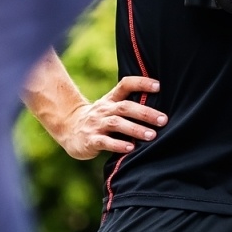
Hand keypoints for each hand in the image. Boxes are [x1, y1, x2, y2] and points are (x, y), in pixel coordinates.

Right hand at [52, 75, 167, 160]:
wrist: (68, 129)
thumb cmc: (99, 119)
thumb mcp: (110, 108)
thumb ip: (129, 107)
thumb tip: (159, 109)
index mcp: (110, 99)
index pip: (125, 85)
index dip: (141, 83)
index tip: (159, 86)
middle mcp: (104, 110)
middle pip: (125, 107)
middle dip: (145, 113)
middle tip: (163, 120)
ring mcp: (96, 124)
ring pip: (116, 123)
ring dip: (135, 129)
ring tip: (152, 135)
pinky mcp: (91, 140)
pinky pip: (105, 142)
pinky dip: (118, 145)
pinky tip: (131, 148)